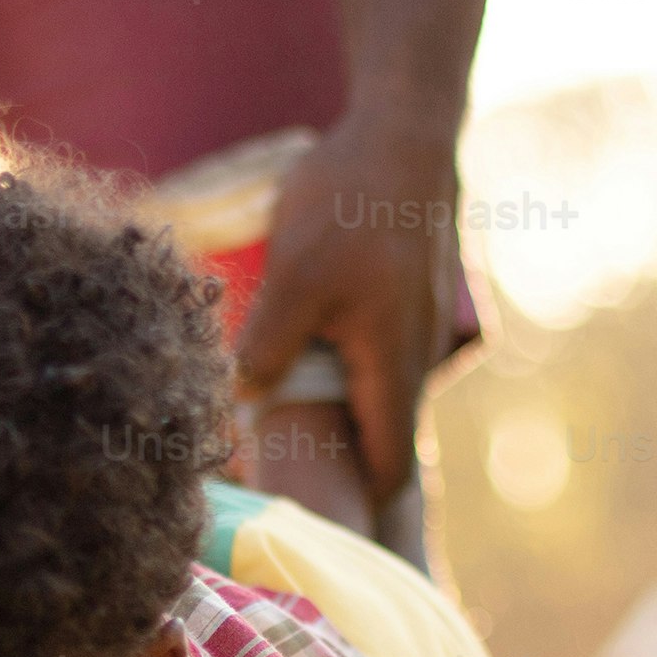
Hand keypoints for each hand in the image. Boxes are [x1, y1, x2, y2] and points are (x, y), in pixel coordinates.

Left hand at [237, 95, 463, 510]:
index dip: (356, 504)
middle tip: (279, 476)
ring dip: (336, 415)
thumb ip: (267, 346)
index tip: (316, 524)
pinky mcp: (404, 301)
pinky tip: (301, 358)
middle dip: (336, 463)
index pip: (386, 469)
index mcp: (393, 367)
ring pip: (375, 397)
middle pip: (379, 439)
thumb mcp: (295, 278)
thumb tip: (241, 400)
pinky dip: (345, 375)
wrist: (402, 132)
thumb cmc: (351, 202)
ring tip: (278, 424)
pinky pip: (375, 360)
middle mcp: (414, 359)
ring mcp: (415, 330)